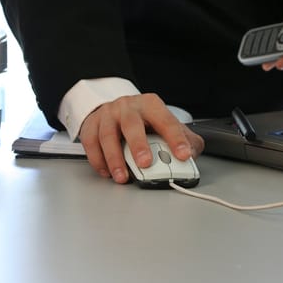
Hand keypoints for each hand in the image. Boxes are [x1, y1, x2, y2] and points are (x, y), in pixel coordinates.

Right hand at [78, 93, 204, 183]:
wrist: (116, 110)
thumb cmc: (144, 121)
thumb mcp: (166, 124)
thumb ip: (184, 139)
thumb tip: (192, 153)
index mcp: (151, 105)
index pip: (166, 121)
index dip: (176, 138)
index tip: (183, 155)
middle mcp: (128, 107)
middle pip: (132, 124)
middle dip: (138, 145)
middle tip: (145, 163)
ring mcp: (108, 115)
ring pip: (108, 135)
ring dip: (114, 158)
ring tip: (122, 177)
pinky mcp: (91, 125)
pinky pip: (91, 143)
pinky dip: (98, 160)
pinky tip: (107, 172)